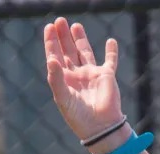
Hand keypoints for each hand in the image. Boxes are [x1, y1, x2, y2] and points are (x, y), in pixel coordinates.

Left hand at [44, 17, 123, 140]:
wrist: (99, 126)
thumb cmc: (78, 116)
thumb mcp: (63, 98)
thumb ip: (56, 79)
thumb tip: (50, 59)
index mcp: (63, 80)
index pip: (55, 57)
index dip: (51, 43)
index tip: (48, 28)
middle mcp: (76, 75)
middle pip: (68, 51)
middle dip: (63, 36)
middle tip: (59, 20)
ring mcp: (91, 74)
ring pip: (84, 52)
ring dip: (80, 39)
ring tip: (75, 25)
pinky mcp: (107, 76)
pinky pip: (110, 60)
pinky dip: (111, 51)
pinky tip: (110, 41)